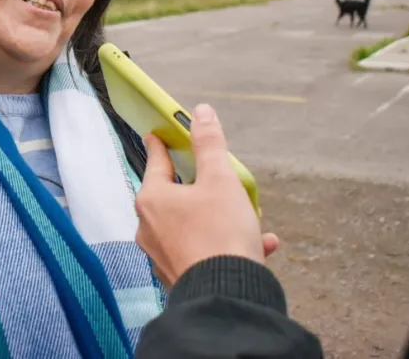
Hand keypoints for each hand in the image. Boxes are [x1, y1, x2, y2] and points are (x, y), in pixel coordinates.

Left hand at [135, 103, 278, 288]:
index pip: (155, 162)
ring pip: (192, 225)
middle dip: (200, 188)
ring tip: (249, 219)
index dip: (160, 145)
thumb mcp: (220, 180)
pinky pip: (202, 251)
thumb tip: (201, 113)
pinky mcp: (178, 275)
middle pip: (173, 195)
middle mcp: (149, 226)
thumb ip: (209, 144)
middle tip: (218, 180)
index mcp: (152, 199)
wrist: (226, 295)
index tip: (157, 135)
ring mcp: (161, 253)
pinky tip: (260, 246)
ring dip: (221, 219)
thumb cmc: (221, 234)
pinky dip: (225, 244)